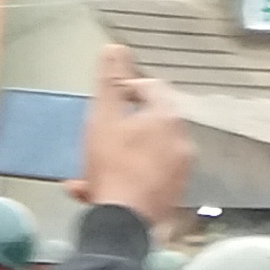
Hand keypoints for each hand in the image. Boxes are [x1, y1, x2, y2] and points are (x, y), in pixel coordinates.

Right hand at [69, 43, 187, 222]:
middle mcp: (181, 140)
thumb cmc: (113, 165)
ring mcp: (179, 170)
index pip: (149, 87)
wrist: (122, 222)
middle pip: (146, 122)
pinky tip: (97, 191)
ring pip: (143, 153)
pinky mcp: (171, 195)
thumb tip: (114, 47)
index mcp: (167, 116)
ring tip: (88, 172)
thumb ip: (109, 82)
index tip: (105, 101)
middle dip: (117, 129)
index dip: (124, 89)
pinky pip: (144, 178)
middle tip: (95, 138)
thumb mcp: (103, 118)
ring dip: (116, 157)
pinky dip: (123, 179)